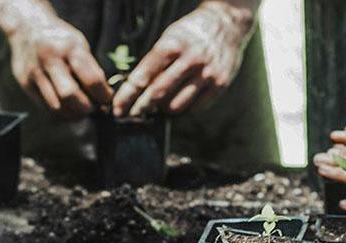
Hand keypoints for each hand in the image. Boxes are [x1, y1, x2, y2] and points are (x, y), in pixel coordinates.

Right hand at [9, 18, 112, 118]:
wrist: (26, 27)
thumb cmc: (61, 39)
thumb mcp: (80, 45)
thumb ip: (92, 69)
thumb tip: (105, 97)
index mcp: (69, 47)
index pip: (91, 80)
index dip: (103, 95)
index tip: (107, 99)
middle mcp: (49, 59)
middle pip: (70, 95)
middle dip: (87, 108)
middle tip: (94, 108)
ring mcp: (34, 73)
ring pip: (57, 107)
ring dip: (74, 114)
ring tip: (82, 109)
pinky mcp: (25, 84)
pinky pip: (46, 108)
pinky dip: (62, 114)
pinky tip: (69, 108)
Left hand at [113, 1, 255, 116]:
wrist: (227, 24)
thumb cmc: (191, 33)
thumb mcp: (169, 38)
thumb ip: (154, 62)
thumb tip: (135, 90)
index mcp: (173, 45)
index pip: (144, 75)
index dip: (128, 95)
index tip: (117, 108)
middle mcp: (191, 60)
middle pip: (158, 93)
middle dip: (141, 107)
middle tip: (131, 115)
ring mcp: (207, 74)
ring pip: (176, 106)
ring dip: (162, 110)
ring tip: (157, 108)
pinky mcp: (220, 85)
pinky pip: (195, 108)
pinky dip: (183, 110)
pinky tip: (177, 104)